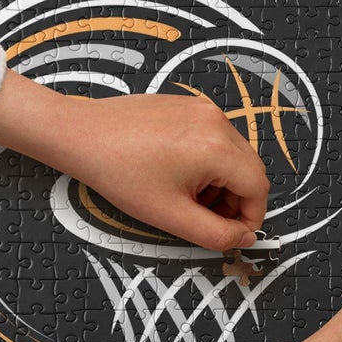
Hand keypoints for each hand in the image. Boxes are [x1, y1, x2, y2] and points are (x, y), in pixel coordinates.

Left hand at [0, 72, 269, 250]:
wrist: (82, 134)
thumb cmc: (121, 175)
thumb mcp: (170, 216)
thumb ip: (215, 234)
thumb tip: (245, 238)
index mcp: (219, 148)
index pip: (258, 188)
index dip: (250, 218)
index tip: (229, 235)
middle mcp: (218, 121)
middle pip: (249, 169)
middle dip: (236, 200)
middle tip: (205, 218)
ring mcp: (203, 108)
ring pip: (233, 153)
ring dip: (221, 181)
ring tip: (186, 197)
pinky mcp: (189, 104)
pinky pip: (214, 136)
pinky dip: (207, 160)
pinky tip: (175, 172)